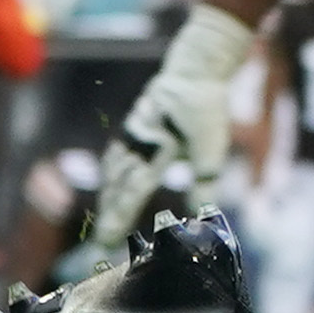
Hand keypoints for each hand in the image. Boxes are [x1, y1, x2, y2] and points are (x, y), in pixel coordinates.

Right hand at [86, 2, 259, 259]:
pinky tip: (110, 184)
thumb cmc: (206, 110)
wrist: (194, 69)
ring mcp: (130, 135)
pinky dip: (111, 176)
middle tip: (101, 242)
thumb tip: (203, 216)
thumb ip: (205, 184)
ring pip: (114, 173)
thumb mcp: (212, 149)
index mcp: (154, 154)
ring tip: (105, 220)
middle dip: (110, 216)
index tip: (106, 243)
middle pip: (117, 188)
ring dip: (108, 198)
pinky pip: (115, 157)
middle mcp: (135, 146)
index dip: (118, 221)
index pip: (132, 195)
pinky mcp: (132, 127)